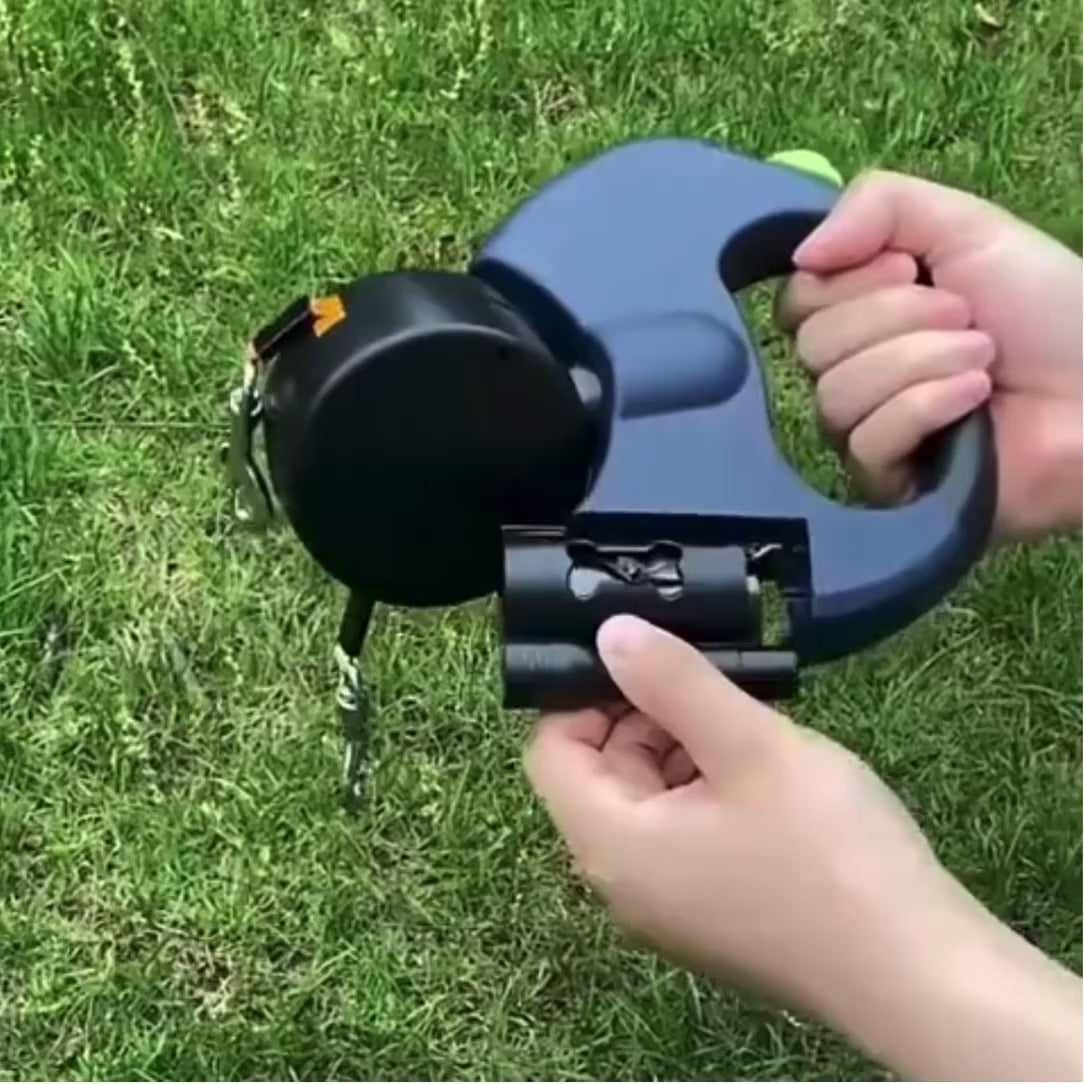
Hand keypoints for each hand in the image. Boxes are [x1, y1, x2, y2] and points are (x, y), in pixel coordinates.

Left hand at [525, 615, 1082, 1080]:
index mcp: (610, 845)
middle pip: (599, 774)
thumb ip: (673, 682)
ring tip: (746, 722)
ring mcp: (668, 906)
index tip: (647, 660)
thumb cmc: (829, 855)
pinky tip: (765, 770)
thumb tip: (609, 633)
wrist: (917, 976)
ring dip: (682, 748)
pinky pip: (682, 833)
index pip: (552, 750)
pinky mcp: (712, 914)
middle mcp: (623, 883)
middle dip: (642, 716)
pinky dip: (707, 788)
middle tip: (710, 682)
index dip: (585, 694)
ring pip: (647, 800)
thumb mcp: (749, 746)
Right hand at [776, 170, 1081, 542]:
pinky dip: (927, 407)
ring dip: (920, 361)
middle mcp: (852, 372)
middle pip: (811, 345)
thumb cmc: (1047, 308)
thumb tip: (801, 253)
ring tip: (983, 358)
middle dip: (897, 318)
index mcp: (861, 313)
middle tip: (965, 317)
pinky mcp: (887, 482)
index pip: (796, 300)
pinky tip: (975, 400)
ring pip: (835, 394)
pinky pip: (867, 441)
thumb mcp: (967, 226)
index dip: (847, 280)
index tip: (910, 269)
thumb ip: (877, 205)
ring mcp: (865, 431)